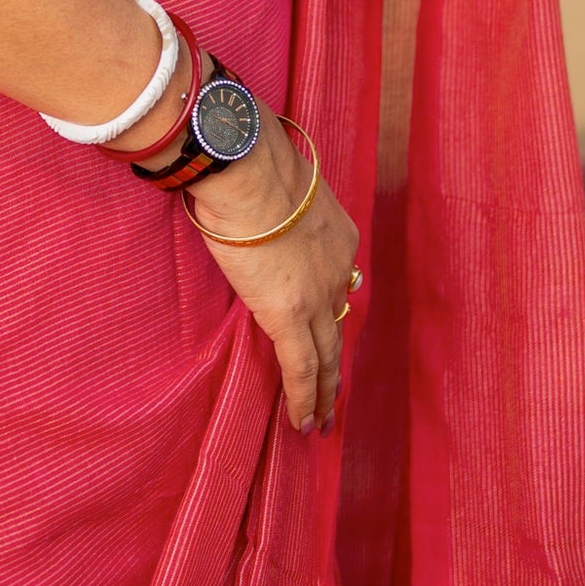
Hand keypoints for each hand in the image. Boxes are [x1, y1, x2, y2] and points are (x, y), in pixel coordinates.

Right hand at [185, 115, 359, 430]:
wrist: (246, 167)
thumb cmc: (250, 162)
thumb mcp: (279, 184)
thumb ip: (275, 205)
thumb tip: (250, 203)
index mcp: (336, 235)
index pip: (335, 283)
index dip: (330, 310)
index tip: (326, 327)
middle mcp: (336, 269)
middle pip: (338, 326)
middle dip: (336, 363)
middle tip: (335, 394)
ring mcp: (317, 296)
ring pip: (327, 356)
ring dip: (325, 392)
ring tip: (322, 421)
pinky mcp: (291, 316)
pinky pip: (302, 369)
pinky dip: (304, 399)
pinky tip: (303, 423)